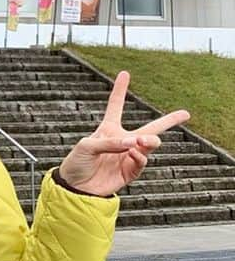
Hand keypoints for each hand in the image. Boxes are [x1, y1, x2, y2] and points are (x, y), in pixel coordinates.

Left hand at [57, 70, 189, 196]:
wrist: (75, 187)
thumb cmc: (77, 163)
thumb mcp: (87, 146)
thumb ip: (111, 142)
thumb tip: (135, 142)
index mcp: (108, 129)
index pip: (116, 106)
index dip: (120, 90)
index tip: (125, 73)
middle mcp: (122, 141)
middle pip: (149, 128)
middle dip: (169, 121)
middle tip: (185, 113)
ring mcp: (128, 156)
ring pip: (149, 144)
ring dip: (148, 141)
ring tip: (141, 140)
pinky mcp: (130, 171)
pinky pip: (142, 161)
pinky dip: (140, 156)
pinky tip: (135, 152)